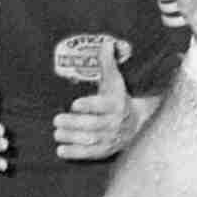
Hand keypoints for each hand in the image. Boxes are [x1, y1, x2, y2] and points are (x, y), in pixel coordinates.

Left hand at [52, 38, 145, 161]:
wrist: (139, 124)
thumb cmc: (120, 98)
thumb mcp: (115, 81)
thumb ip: (108, 63)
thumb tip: (106, 43)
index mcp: (117, 103)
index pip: (103, 105)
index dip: (89, 105)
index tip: (75, 104)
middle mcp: (115, 122)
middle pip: (94, 124)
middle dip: (74, 123)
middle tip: (57, 119)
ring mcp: (110, 138)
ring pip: (90, 140)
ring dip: (72, 137)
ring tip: (56, 133)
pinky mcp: (105, 150)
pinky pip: (90, 154)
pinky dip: (76, 154)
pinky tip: (61, 151)